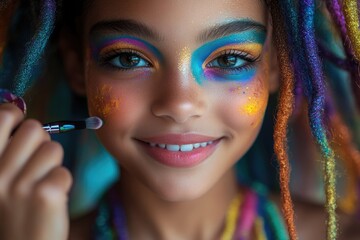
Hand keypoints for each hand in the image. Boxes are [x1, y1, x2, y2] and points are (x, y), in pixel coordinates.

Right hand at [0, 103, 72, 239]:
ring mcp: (20, 185)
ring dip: (52, 165)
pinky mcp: (45, 194)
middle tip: (35, 165)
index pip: (2, 117)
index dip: (15, 116)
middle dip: (40, 143)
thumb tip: (18, 111)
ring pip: (53, 149)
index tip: (20, 125)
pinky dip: (61, 184)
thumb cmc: (10, 211)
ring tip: (41, 183)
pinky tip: (50, 199)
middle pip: (34, 129)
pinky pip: (64, 171)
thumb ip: (4, 150)